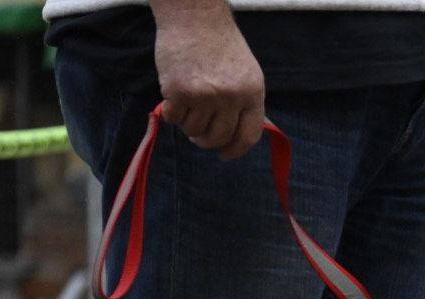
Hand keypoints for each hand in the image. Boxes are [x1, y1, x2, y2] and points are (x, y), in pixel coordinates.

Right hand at [152, 0, 264, 160]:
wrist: (194, 17)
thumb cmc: (219, 44)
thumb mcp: (247, 73)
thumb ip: (245, 103)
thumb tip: (238, 135)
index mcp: (252, 93)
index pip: (249, 135)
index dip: (236, 150)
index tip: (225, 155)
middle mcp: (231, 97)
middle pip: (218, 137)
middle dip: (206, 141)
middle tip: (198, 136)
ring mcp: (205, 95)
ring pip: (194, 130)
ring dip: (188, 124)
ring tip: (187, 105)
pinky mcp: (179, 92)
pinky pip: (174, 119)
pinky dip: (171, 114)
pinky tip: (173, 99)